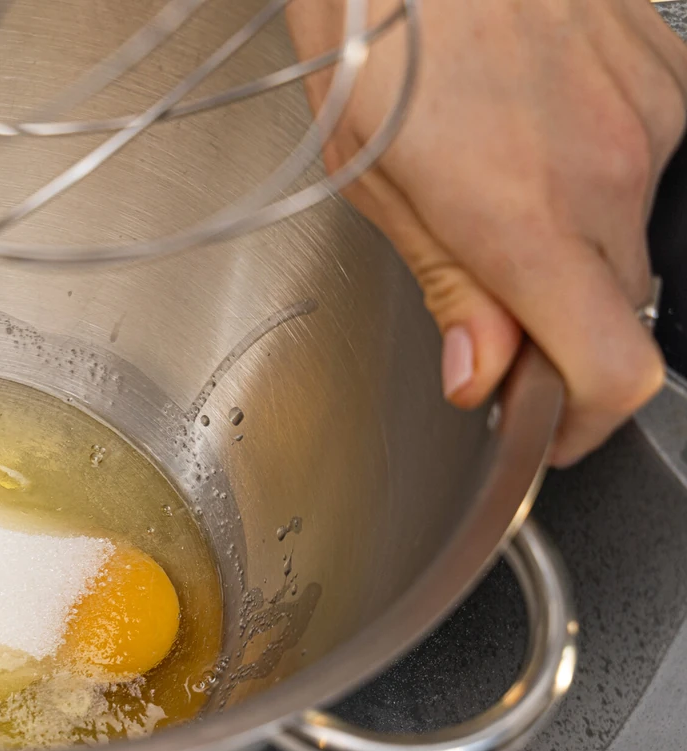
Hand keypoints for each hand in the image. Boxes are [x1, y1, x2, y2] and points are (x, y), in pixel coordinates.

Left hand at [288, 0, 686, 465]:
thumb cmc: (376, 29)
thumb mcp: (375, 180)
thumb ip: (448, 287)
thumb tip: (482, 374)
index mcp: (525, 218)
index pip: (612, 371)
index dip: (582, 423)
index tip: (546, 429)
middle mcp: (608, 173)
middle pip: (619, 313)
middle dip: (559, 333)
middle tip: (486, 306)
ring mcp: (649, 117)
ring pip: (631, 234)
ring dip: (573, 246)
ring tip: (491, 185)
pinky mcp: (667, 72)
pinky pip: (645, 159)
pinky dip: (595, 176)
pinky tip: (531, 134)